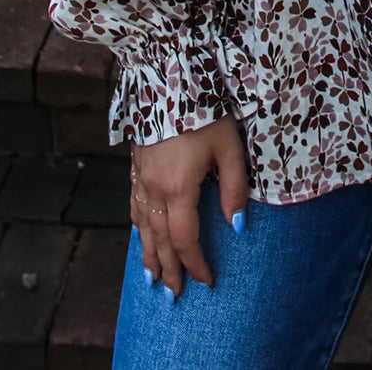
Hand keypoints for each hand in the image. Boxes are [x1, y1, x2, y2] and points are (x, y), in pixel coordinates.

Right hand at [130, 114, 248, 297]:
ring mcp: (140, 177)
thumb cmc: (205, 109)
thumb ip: (235, 188)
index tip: (206, 281)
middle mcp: (154, 188)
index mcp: (178, 188)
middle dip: (168, 269)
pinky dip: (139, 229)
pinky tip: (142, 235)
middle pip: (159, 241)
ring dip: (148, 255)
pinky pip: (134, 207)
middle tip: (174, 295)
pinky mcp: (135, 166)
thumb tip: (237, 226)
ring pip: (142, 227)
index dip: (195, 264)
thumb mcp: (230, 146)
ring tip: (153, 278)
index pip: (185, 240)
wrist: (168, 75)